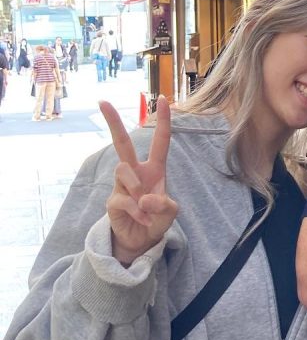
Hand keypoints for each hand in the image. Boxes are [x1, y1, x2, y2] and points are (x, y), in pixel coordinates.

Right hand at [100, 95, 177, 265]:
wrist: (141, 240)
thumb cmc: (157, 218)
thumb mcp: (170, 212)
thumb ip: (164, 204)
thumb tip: (145, 198)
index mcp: (154, 168)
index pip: (160, 141)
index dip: (163, 120)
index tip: (164, 99)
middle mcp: (136, 172)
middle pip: (122, 143)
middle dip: (113, 121)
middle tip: (102, 101)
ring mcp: (121, 185)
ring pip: (123, 171)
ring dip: (137, 189)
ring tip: (146, 208)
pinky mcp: (112, 201)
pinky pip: (124, 200)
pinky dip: (137, 212)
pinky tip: (142, 219)